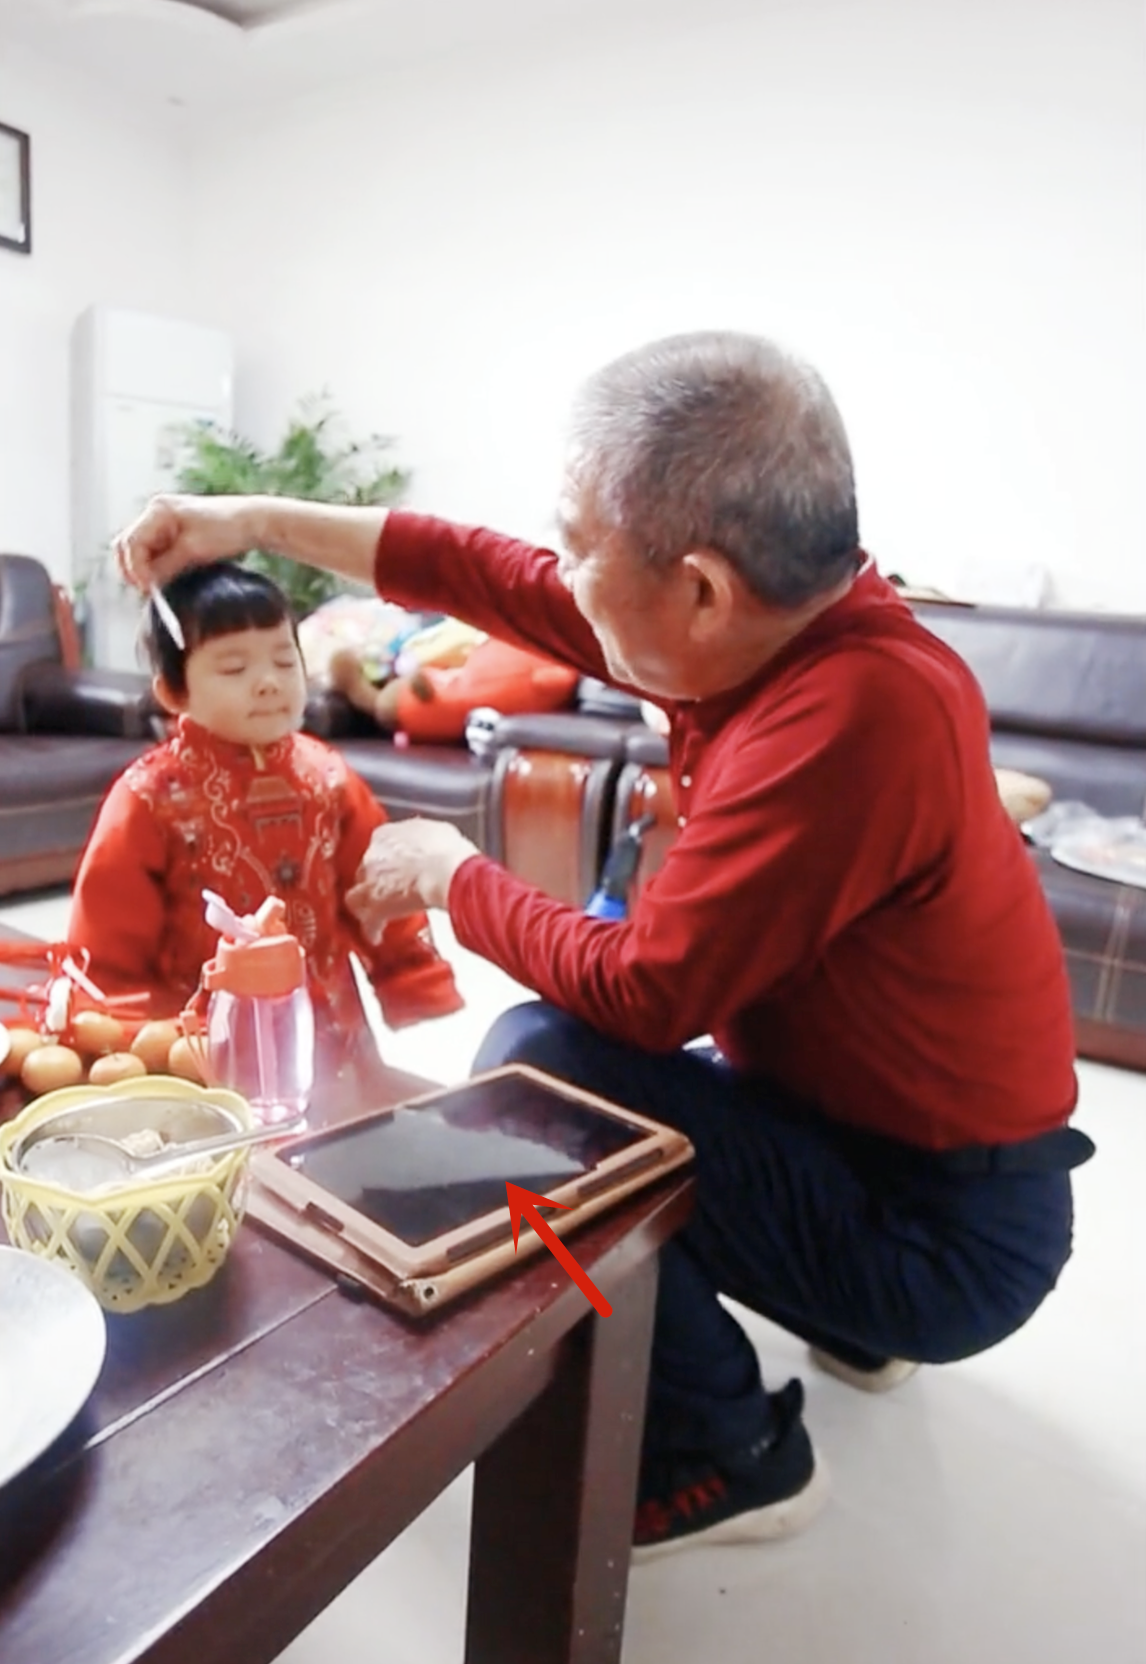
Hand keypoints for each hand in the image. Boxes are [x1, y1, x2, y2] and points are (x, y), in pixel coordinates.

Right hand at [114, 494, 264, 591]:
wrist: (250, 521)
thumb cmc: (226, 530)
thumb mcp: (194, 552)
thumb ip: (166, 567)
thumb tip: (146, 584)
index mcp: (158, 510)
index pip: (131, 543)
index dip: (135, 569)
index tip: (147, 589)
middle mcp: (154, 512)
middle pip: (126, 545)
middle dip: (133, 569)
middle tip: (147, 590)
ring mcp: (160, 521)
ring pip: (137, 550)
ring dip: (143, 569)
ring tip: (158, 586)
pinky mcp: (169, 532)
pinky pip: (152, 552)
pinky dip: (155, 566)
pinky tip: (166, 577)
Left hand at [346, 818, 478, 939]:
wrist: (445, 870)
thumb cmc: (446, 851)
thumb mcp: (437, 833)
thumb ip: (425, 839)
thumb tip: (432, 844)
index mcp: (385, 835)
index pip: (378, 847)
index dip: (388, 860)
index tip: (398, 867)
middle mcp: (372, 855)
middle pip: (367, 870)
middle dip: (378, 881)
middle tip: (392, 890)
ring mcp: (370, 882)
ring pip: (359, 895)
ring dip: (368, 904)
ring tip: (379, 914)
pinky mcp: (375, 908)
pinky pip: (368, 921)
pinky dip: (372, 928)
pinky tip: (377, 935)